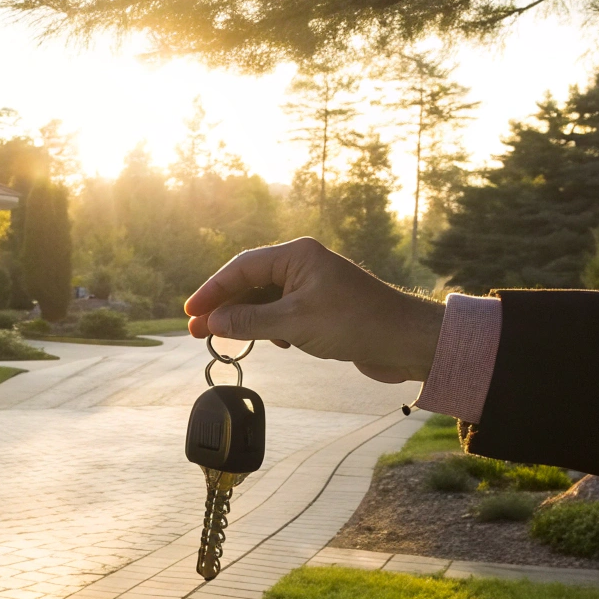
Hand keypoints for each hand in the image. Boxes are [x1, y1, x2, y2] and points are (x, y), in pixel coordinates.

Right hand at [183, 237, 445, 383]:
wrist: (407, 342)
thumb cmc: (357, 323)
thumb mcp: (295, 324)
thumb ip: (250, 320)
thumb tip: (214, 321)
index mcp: (297, 255)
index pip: (242, 268)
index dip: (212, 290)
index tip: (191, 313)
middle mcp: (303, 265)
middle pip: (250, 282)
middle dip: (223, 307)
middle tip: (196, 331)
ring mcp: (312, 287)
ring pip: (265, 300)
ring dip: (245, 319)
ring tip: (223, 339)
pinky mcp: (321, 309)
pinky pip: (282, 314)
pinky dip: (269, 328)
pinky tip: (270, 344)